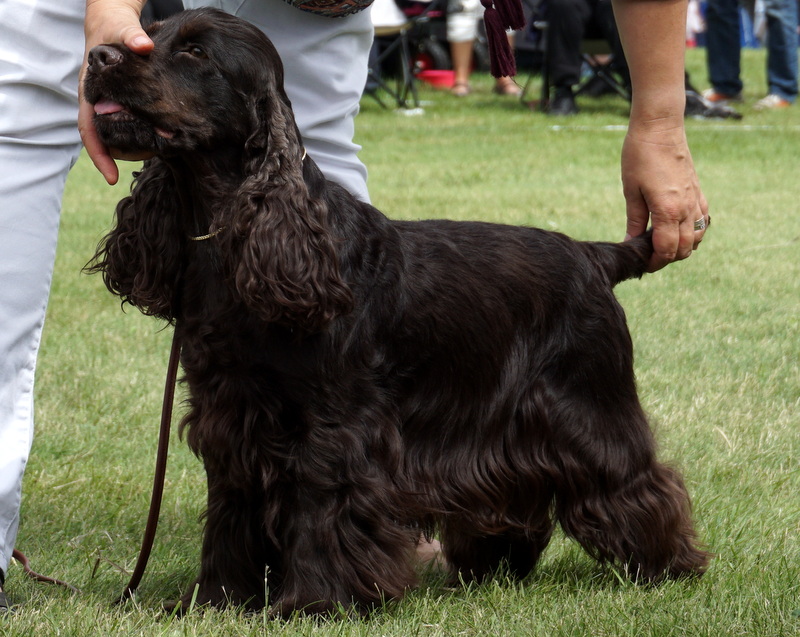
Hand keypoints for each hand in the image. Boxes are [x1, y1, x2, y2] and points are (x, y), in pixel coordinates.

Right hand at [78, 0, 151, 184]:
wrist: (111, 23)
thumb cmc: (112, 27)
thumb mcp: (120, 28)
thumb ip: (132, 37)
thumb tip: (144, 45)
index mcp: (91, 92)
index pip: (90, 131)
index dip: (99, 155)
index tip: (111, 176)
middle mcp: (98, 103)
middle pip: (108, 139)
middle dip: (127, 154)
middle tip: (152, 157)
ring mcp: (109, 105)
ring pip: (120, 136)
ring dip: (138, 147)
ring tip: (162, 149)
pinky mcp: (122, 105)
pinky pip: (132, 126)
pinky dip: (145, 133)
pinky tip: (163, 135)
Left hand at [621, 115, 708, 271]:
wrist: (660, 127)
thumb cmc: (639, 156)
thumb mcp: (631, 191)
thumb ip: (634, 220)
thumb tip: (630, 243)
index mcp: (667, 210)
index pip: (667, 250)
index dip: (655, 263)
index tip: (642, 266)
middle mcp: (686, 208)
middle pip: (684, 248)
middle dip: (668, 259)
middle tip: (649, 259)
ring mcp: (696, 199)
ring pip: (697, 237)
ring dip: (683, 248)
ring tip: (663, 247)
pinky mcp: (699, 191)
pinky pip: (703, 220)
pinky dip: (695, 232)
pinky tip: (680, 231)